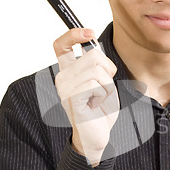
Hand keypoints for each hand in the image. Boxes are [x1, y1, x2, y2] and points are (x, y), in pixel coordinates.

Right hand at [53, 28, 118, 165]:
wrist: (97, 136)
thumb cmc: (100, 110)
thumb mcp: (103, 81)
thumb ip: (97, 64)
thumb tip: (95, 47)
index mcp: (68, 71)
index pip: (61, 45)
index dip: (74, 34)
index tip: (89, 33)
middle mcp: (62, 77)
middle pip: (93, 55)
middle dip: (108, 70)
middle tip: (105, 88)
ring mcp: (65, 87)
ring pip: (98, 70)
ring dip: (108, 85)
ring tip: (100, 99)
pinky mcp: (72, 97)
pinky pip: (96, 84)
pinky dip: (104, 94)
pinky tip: (96, 105)